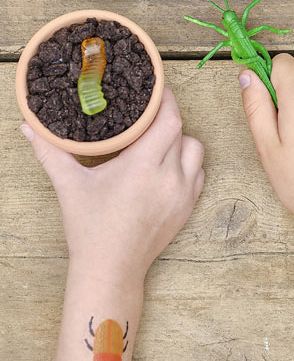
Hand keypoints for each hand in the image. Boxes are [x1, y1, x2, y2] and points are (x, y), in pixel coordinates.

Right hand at [21, 88, 204, 284]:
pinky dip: (187, 163)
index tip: (156, 91)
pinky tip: (167, 164)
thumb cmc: (90, 228)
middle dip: (167, 119)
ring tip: (157, 142)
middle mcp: (169, 177)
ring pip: (196, 150)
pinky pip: (199, 172)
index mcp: (142, 167)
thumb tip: (28, 126)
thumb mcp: (69, 185)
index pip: (169, 120)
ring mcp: (183, 193)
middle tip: (149, 114)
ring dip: (180, 141)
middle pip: (181, 131)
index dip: (167, 101)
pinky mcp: (189, 206)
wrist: (110, 268)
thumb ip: (51, 152)